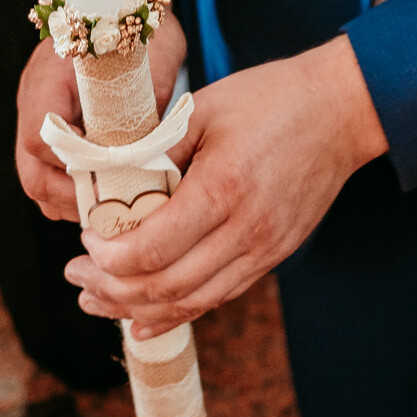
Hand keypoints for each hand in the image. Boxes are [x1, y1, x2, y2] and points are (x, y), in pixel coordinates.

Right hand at [15, 0, 184, 221]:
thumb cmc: (141, 28)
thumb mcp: (150, 65)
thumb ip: (144, 113)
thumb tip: (149, 167)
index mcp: (50, 76)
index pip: (39, 138)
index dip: (72, 168)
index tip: (109, 177)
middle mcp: (35, 96)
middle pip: (31, 168)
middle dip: (67, 196)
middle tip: (108, 209)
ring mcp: (39, 110)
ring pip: (37, 174)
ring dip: (69, 197)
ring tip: (109, 206)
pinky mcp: (53, 120)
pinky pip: (50, 167)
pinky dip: (72, 186)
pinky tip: (106, 191)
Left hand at [63, 34, 387, 337]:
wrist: (341, 110)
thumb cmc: (271, 98)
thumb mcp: (205, 108)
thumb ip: (156, 147)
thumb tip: (106, 180)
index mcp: (223, 187)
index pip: (153, 247)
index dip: (110, 255)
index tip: (83, 242)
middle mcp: (247, 229)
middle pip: (167, 285)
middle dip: (112, 288)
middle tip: (75, 277)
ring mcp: (265, 248)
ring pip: (192, 301)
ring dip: (138, 308)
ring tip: (95, 301)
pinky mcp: (274, 255)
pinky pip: (219, 295)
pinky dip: (178, 312)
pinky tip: (144, 317)